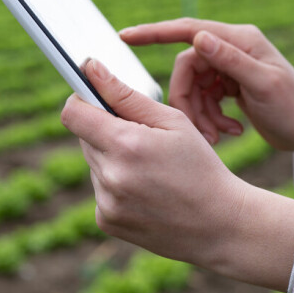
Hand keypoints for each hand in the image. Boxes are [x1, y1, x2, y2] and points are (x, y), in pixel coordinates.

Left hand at [61, 59, 293, 290]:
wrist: (220, 225)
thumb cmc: (200, 165)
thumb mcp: (173, 122)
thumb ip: (126, 95)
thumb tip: (90, 68)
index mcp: (126, 144)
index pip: (73, 113)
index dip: (81, 100)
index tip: (93, 98)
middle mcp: (111, 176)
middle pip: (85, 137)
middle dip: (106, 130)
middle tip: (143, 140)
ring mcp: (106, 203)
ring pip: (94, 163)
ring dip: (113, 159)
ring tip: (151, 170)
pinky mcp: (107, 221)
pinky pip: (100, 190)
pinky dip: (117, 186)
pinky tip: (147, 191)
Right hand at [121, 18, 293, 175]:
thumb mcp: (264, 86)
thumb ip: (231, 61)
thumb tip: (199, 38)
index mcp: (240, 40)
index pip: (188, 30)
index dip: (155, 33)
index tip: (125, 37)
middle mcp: (233, 49)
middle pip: (187, 69)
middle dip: (187, 101)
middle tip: (200, 130)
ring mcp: (231, 68)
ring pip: (193, 88)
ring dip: (200, 115)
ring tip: (219, 137)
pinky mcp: (230, 87)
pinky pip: (204, 99)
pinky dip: (210, 118)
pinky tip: (229, 132)